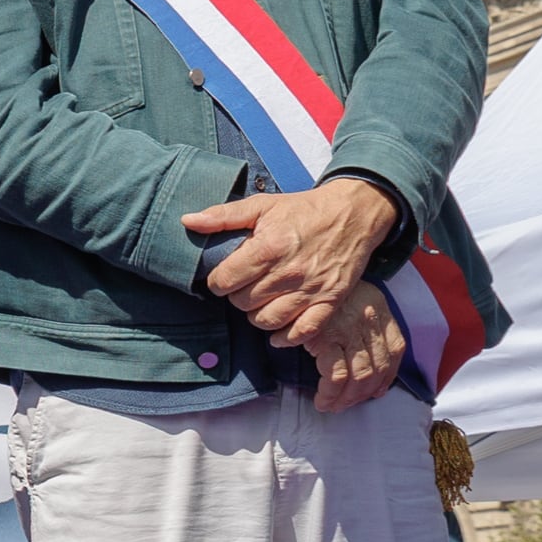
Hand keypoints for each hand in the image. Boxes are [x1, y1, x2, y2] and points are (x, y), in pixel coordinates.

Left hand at [183, 177, 396, 338]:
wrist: (353, 213)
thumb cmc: (303, 209)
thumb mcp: (262, 205)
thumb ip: (223, 216)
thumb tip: (188, 221)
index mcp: (268, 248)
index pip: (225, 281)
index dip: (218, 280)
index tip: (225, 275)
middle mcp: (289, 273)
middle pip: (243, 303)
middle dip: (238, 295)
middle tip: (245, 285)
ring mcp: (311, 290)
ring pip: (267, 321)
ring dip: (257, 315)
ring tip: (260, 301)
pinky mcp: (330, 301)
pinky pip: (303, 332)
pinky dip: (286, 337)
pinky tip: (277, 329)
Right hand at [298, 287, 406, 412]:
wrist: (294, 272)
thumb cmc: (315, 286)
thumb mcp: (347, 295)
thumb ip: (359, 321)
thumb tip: (363, 362)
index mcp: (378, 306)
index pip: (396, 348)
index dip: (389, 374)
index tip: (377, 390)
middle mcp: (368, 318)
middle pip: (378, 367)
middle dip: (363, 393)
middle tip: (347, 404)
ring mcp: (348, 328)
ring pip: (359, 375)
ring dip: (346, 398)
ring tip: (332, 405)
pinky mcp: (327, 337)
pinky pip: (336, 375)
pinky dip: (330, 392)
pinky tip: (322, 399)